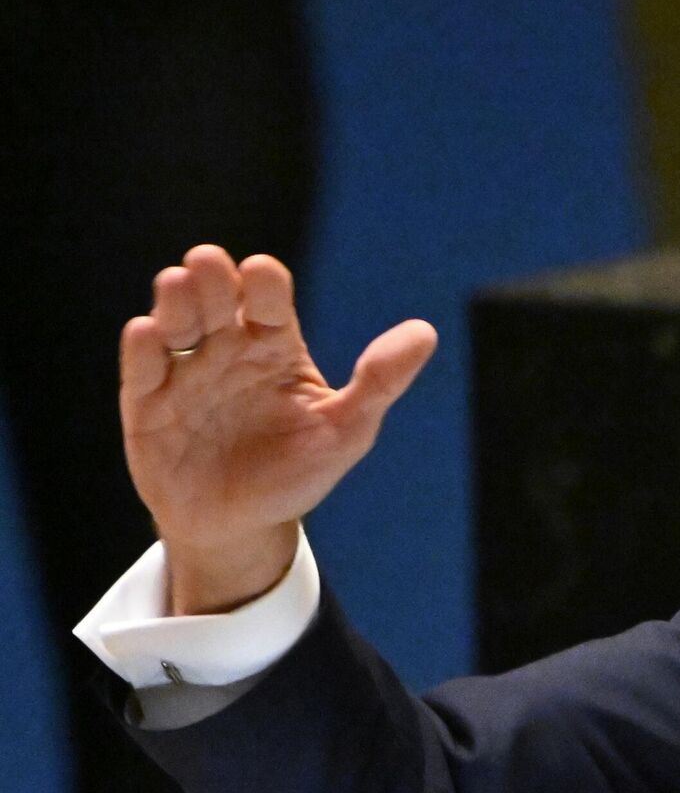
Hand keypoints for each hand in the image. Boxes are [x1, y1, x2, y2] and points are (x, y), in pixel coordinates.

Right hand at [120, 245, 437, 614]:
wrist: (243, 527)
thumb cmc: (298, 472)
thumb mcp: (348, 430)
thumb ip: (380, 382)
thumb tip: (426, 332)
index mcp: (276, 345)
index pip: (269, 298)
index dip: (264, 282)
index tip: (262, 273)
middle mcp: (228, 349)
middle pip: (217, 298)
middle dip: (212, 278)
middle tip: (208, 264)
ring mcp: (186, 374)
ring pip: (175, 321)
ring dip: (174, 300)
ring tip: (178, 285)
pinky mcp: (148, 406)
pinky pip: (141, 369)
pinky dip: (142, 348)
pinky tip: (149, 333)